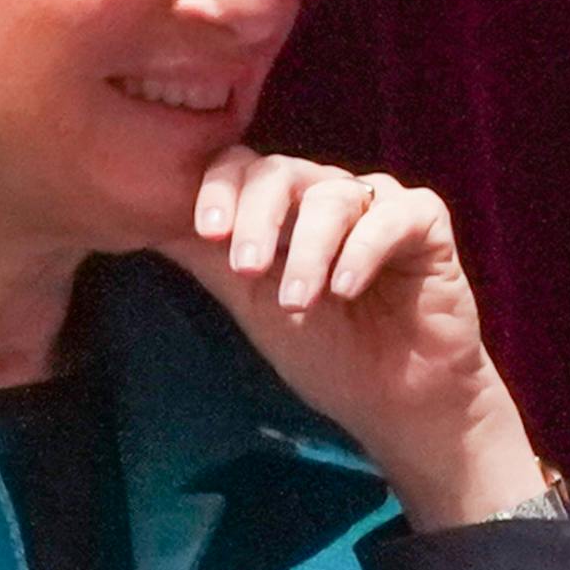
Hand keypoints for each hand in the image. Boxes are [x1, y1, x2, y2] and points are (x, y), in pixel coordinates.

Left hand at [157, 146, 546, 528]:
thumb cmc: (327, 354)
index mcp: (286, 209)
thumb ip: (210, 261)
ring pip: (334, 196)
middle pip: (284, 171)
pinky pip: (392, 215)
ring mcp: (378, 205)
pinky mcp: (426, 221)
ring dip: (309, 250)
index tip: (206, 231)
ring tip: (298, 301)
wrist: (398, 401)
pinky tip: (346, 286)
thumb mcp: (253, 307)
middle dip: (259, 215)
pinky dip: (363, 249)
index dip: (221, 189)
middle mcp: (330, 196)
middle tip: (246, 265)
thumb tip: (143, 220)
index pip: (244, 169)